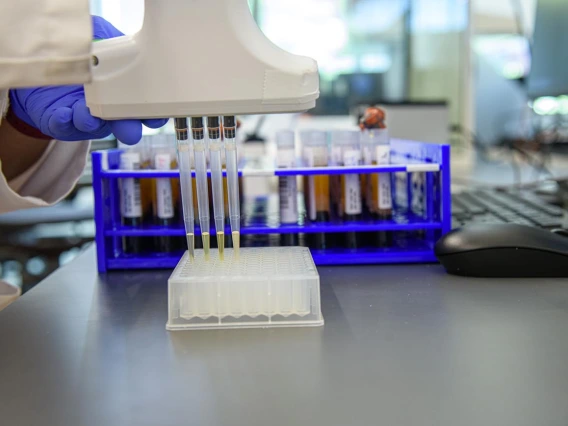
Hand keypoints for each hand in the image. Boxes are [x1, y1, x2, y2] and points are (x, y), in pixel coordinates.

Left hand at [8, 16, 166, 144]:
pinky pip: (63, 125)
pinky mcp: (61, 122)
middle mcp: (110, 110)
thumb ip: (110, 36)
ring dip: (93, 123)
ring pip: (94, 127)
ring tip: (88, 115)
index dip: (154, 115)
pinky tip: (64, 113)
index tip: (155, 116)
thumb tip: (120, 39)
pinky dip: (64, 120)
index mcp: (126, 93)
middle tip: (129, 128)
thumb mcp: (98, 35)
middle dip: (128, 128)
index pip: (146, 110)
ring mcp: (87, 118)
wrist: (43, 63)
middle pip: (125, 126)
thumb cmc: (80, 52)